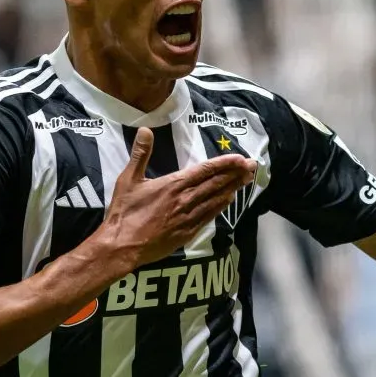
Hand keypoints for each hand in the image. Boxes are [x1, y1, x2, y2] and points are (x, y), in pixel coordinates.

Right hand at [96, 127, 256, 266]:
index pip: (205, 170)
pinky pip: (209, 217)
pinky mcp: (187, 233)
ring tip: (246, 180)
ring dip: (233, 188)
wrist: (122, 247)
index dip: (225, 163)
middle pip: (216, 183)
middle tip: (253, 166)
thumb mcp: (128, 180)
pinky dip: (221, 207)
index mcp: (173, 185)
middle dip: (236, 173)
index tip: (241, 158)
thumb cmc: (124, 213)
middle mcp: (185, 200)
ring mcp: (188, 218)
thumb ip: (140, 154)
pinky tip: (228, 201)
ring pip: (216, 200)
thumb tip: (145, 130)